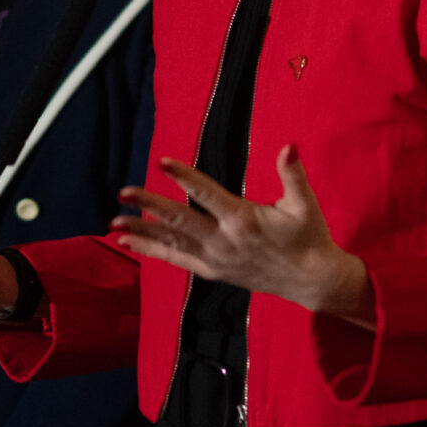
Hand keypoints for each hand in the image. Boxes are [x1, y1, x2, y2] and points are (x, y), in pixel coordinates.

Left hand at [113, 149, 371, 326]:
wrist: (312, 281)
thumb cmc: (309, 238)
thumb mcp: (304, 205)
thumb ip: (292, 175)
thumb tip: (289, 146)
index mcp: (243, 220)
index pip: (207, 195)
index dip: (184, 177)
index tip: (161, 162)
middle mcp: (224, 241)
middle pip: (180, 220)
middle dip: (149, 206)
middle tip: (123, 192)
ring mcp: (216, 259)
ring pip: (172, 243)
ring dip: (142, 232)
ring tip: (114, 223)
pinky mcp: (213, 271)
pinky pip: (178, 259)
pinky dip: (153, 250)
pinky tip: (130, 241)